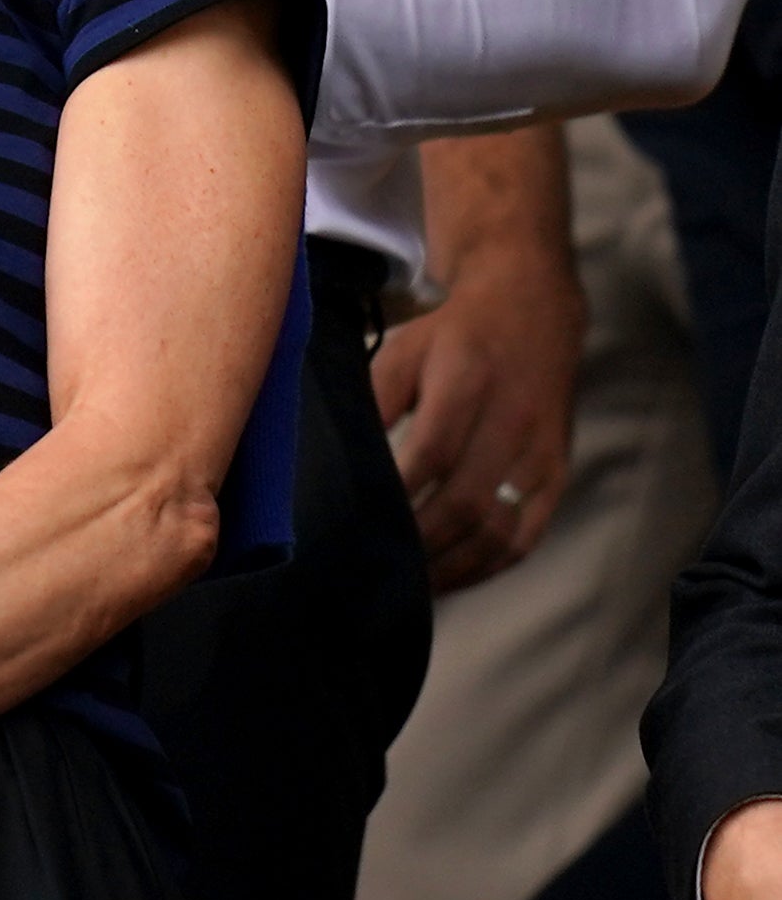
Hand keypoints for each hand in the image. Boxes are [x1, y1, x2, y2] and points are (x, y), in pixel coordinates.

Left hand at [377, 232, 580, 592]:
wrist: (533, 312)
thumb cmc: (451, 338)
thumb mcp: (404, 349)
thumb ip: (374, 401)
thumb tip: (342, 458)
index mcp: (468, 379)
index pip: (432, 452)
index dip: (396, 494)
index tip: (357, 523)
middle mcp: (513, 419)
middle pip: (467, 501)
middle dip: (419, 543)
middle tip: (375, 568)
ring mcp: (541, 453)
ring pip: (500, 529)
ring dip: (453, 566)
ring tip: (408, 587)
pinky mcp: (557, 474)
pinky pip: (527, 535)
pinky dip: (488, 565)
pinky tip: (451, 578)